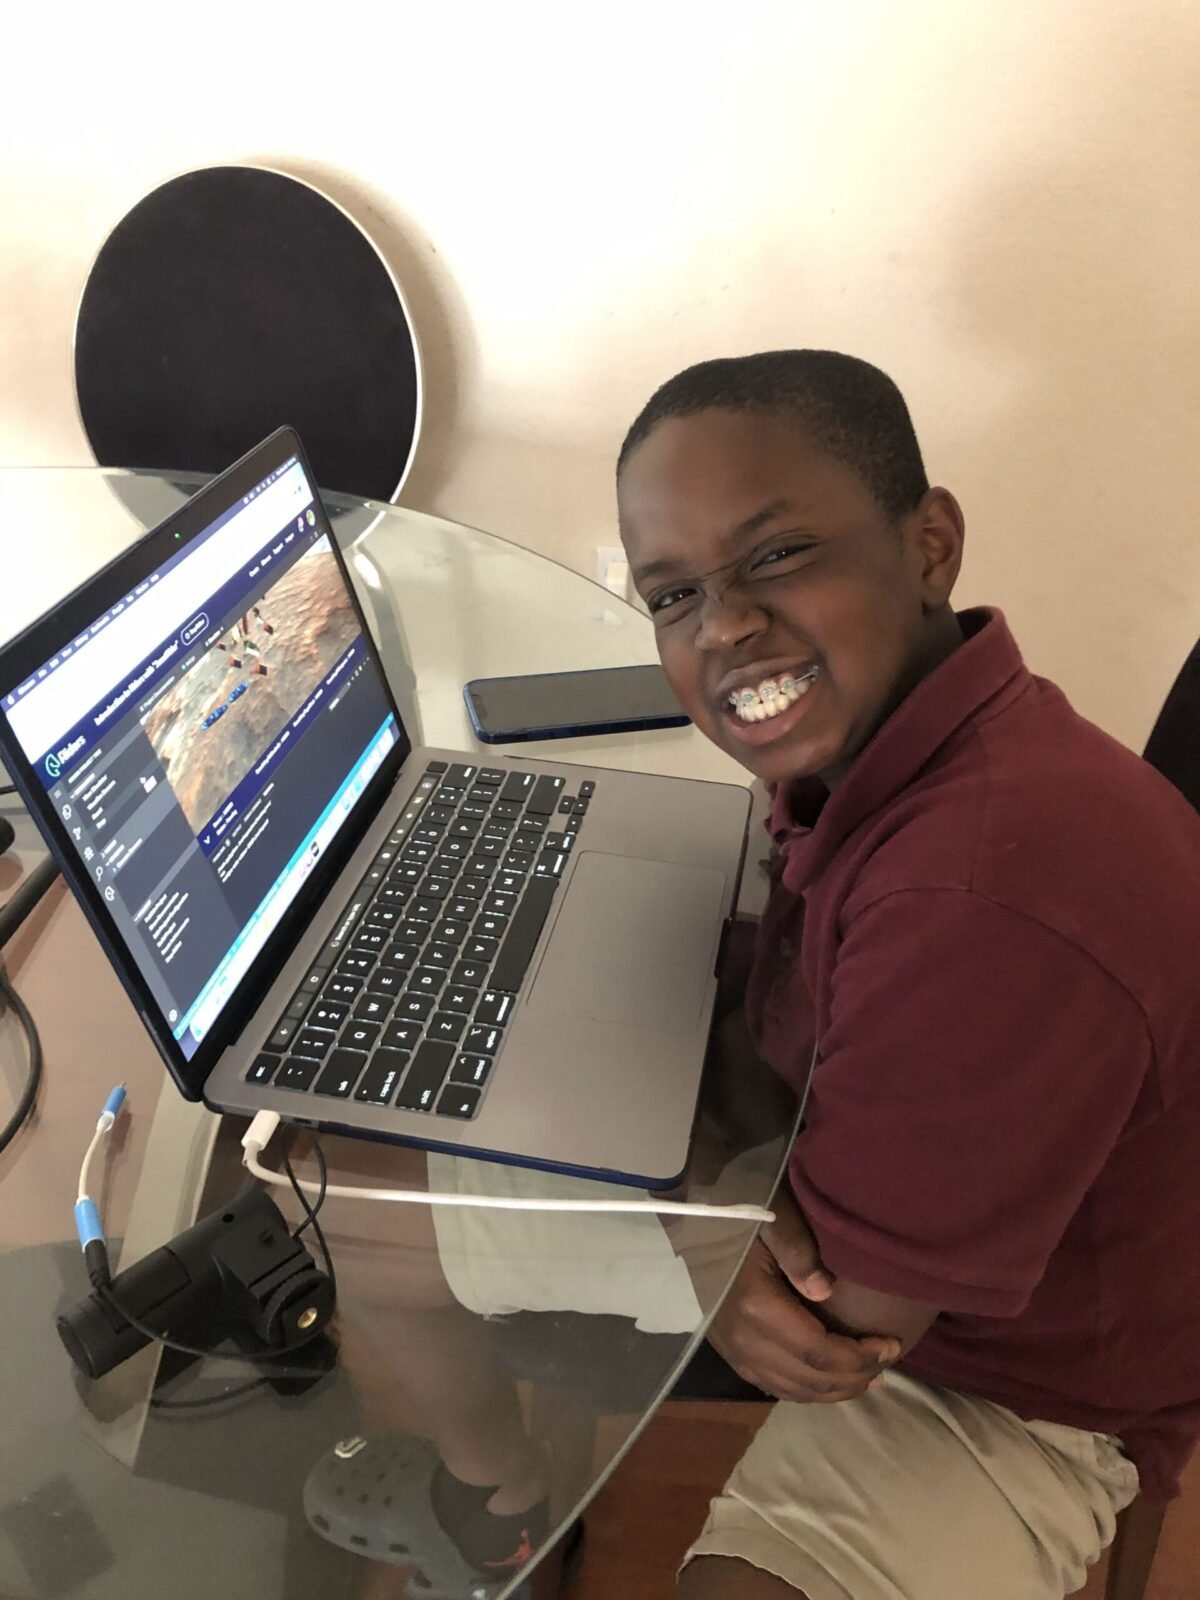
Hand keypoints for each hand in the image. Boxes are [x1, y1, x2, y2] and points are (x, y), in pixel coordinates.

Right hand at [708, 1184, 900, 1403]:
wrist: (692, 1216)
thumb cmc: (737, 1211)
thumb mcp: (771, 1216)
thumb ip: (796, 1249)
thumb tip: (826, 1290)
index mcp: (756, 1307)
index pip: (818, 1352)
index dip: (859, 1358)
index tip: (892, 1345)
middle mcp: (743, 1339)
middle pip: (808, 1380)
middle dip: (854, 1378)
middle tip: (887, 1363)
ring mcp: (732, 1349)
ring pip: (791, 1390)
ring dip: (834, 1390)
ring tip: (868, 1375)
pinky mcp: (729, 1350)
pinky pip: (773, 1385)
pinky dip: (807, 1390)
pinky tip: (829, 1378)